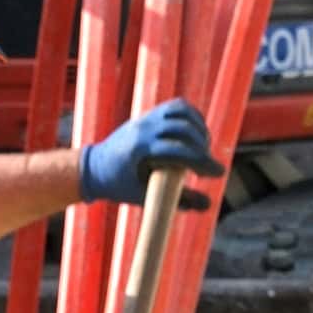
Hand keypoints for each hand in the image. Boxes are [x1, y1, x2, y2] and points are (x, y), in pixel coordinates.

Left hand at [79, 98, 223, 210]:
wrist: (93, 168)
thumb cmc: (118, 186)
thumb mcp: (145, 197)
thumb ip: (176, 201)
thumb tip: (208, 205)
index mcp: (140, 149)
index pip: (180, 150)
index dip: (203, 162)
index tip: (219, 173)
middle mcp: (143, 129)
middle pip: (184, 129)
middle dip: (202, 147)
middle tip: (205, 165)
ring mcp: (145, 119)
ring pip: (182, 112)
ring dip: (199, 128)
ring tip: (203, 148)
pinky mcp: (148, 115)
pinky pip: (176, 107)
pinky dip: (191, 116)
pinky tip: (197, 133)